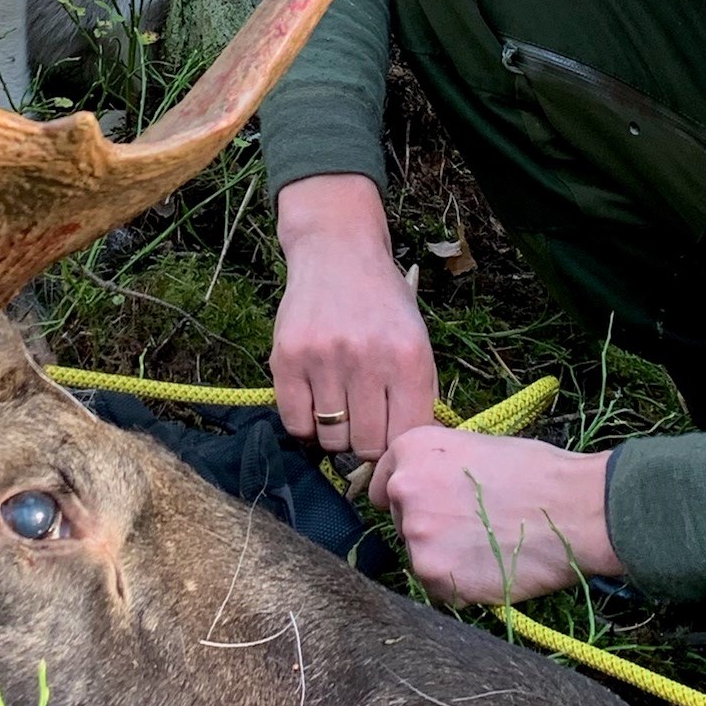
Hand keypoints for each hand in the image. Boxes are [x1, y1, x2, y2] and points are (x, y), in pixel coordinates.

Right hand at [272, 174, 439, 463]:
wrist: (337, 252)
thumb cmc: (382, 302)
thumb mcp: (416, 340)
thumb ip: (418, 394)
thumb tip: (412, 453)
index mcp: (408, 358)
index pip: (406, 436)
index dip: (397, 450)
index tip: (389, 447)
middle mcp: (367, 359)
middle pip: (366, 444)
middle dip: (366, 443)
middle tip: (362, 425)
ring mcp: (324, 359)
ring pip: (330, 438)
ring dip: (335, 433)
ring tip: (339, 406)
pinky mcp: (286, 359)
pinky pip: (296, 423)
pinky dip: (306, 423)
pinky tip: (315, 400)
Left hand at [371, 429, 620, 605]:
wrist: (574, 509)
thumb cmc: (537, 472)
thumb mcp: (475, 445)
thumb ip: (438, 466)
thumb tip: (427, 487)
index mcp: (411, 450)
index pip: (385, 484)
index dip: (415, 497)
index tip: (436, 504)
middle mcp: (405, 490)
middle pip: (402, 521)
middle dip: (430, 527)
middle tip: (473, 526)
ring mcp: (417, 536)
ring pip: (420, 556)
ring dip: (445, 558)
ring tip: (487, 548)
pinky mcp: (436, 576)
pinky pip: (439, 588)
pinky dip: (460, 585)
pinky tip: (491, 569)